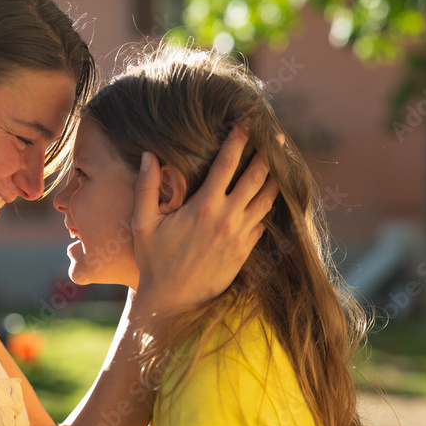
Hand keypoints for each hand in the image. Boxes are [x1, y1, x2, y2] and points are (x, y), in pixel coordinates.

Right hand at [131, 126, 278, 314]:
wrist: (171, 302)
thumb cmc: (154, 261)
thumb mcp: (143, 223)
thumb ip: (146, 187)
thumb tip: (148, 156)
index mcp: (203, 207)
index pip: (227, 164)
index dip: (239, 140)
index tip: (246, 123)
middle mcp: (227, 219)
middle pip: (257, 177)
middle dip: (268, 154)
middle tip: (276, 137)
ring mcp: (239, 236)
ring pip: (267, 200)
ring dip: (276, 179)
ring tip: (282, 163)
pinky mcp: (245, 252)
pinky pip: (264, 223)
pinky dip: (270, 207)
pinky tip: (273, 196)